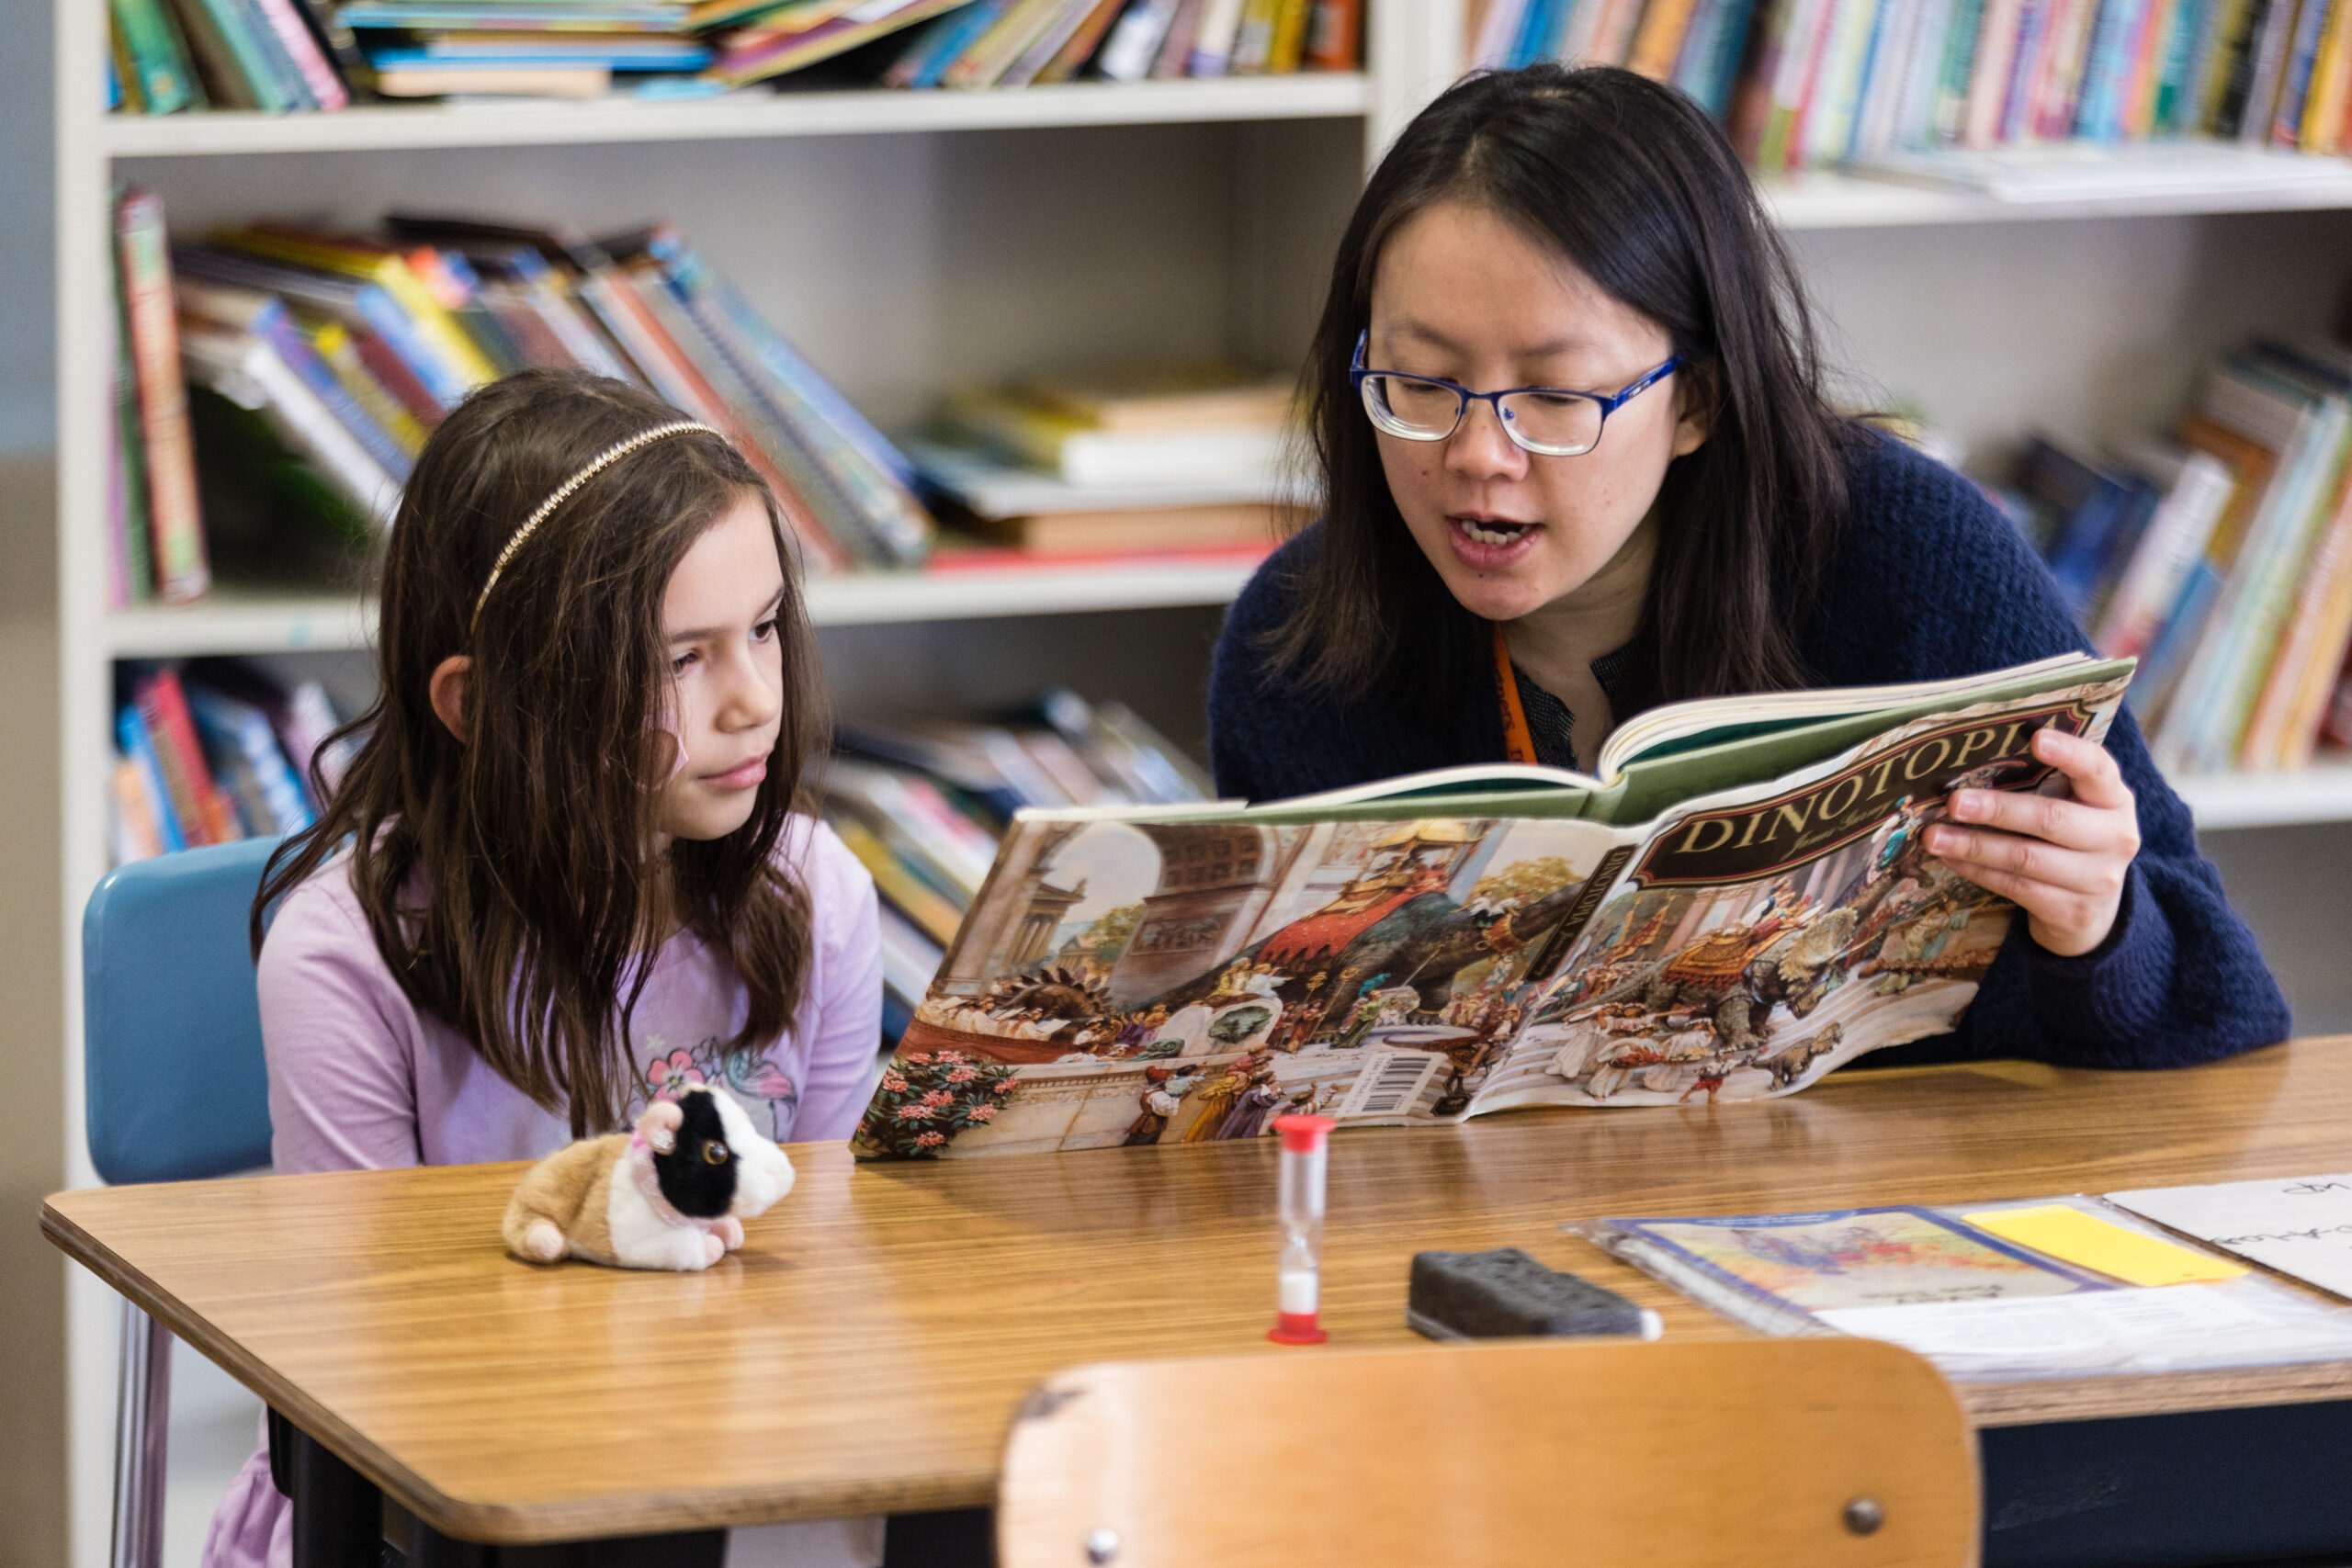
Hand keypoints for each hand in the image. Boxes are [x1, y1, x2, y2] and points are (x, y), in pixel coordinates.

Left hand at [1926, 727, 2139, 958]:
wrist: (2092, 908)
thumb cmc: (2070, 838)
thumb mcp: (2073, 807)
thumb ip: (2043, 783)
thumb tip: (1970, 762)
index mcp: (2114, 799)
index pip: (2097, 768)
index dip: (2069, 752)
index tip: (2036, 738)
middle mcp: (2115, 837)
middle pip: (2051, 819)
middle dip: (1997, 810)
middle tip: (1954, 801)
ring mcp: (2097, 879)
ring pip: (2026, 858)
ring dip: (1974, 846)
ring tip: (1933, 837)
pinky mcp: (2072, 912)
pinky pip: (2015, 886)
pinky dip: (1977, 871)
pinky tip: (1950, 858)